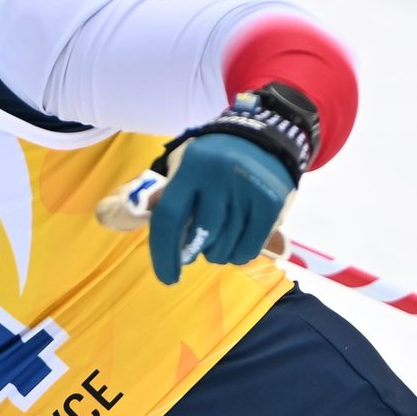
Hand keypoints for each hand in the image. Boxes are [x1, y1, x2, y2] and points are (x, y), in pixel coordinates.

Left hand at [145, 84, 317, 285]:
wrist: (261, 138)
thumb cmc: (212, 161)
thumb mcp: (183, 167)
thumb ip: (164, 198)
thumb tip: (146, 236)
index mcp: (190, 167)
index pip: (169, 217)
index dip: (164, 253)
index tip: (168, 277)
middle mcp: (218, 177)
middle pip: (200, 237)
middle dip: (193, 253)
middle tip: (194, 250)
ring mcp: (246, 191)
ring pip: (225, 247)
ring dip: (217, 254)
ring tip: (218, 239)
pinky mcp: (270, 204)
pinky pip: (248, 249)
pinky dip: (238, 256)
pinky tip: (235, 244)